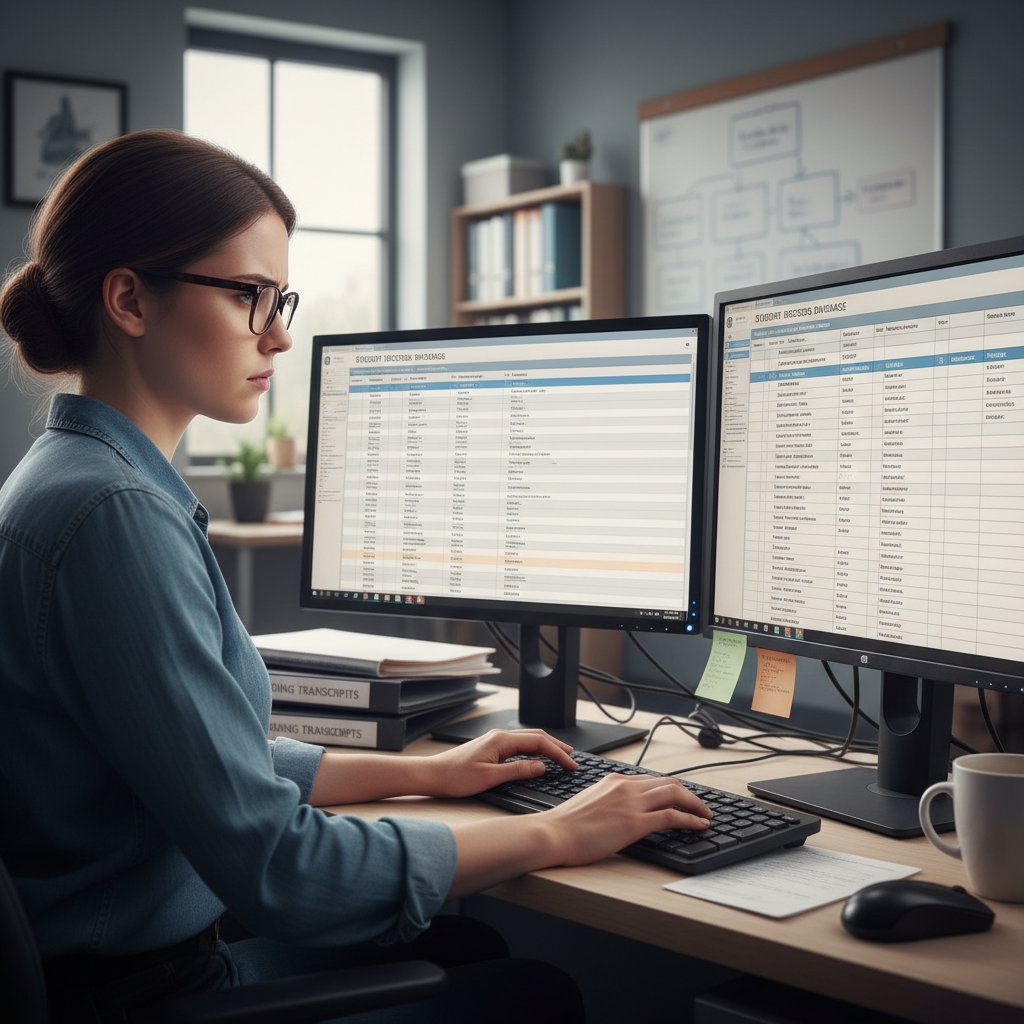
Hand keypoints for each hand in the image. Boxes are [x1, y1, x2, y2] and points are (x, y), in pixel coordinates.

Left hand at [425, 728, 576, 797]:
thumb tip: (541, 766)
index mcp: (501, 740)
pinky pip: (519, 745)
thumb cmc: (456, 777)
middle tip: (573, 759)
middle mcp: (499, 736)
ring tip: (561, 756)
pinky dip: (534, 750)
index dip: (557, 753)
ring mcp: (495, 741)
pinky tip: (538, 758)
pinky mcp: (491, 748)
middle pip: (536, 736)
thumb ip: (518, 771)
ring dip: (546, 747)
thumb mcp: (490, 778)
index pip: (538, 742)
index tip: (571, 764)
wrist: (432, 775)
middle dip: (556, 746)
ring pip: (528, 739)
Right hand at [541, 772, 712, 866]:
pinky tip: (699, 825)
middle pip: (668, 783)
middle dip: (689, 794)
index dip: (671, 789)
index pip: (651, 780)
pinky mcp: (634, 822)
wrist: (553, 833)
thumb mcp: (590, 802)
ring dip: (695, 804)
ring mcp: (631, 803)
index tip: (681, 797)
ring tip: (706, 814)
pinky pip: (672, 816)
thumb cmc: (565, 825)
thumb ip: (609, 800)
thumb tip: (621, 811)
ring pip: (675, 794)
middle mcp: (625, 786)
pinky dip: (690, 818)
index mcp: (614, 780)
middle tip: (700, 805)